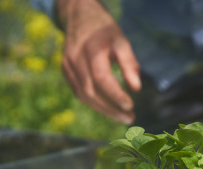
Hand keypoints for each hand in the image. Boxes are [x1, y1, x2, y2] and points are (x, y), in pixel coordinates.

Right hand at [57, 0, 140, 123]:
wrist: (80, 16)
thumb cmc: (105, 30)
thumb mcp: (121, 41)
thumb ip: (129, 63)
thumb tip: (136, 88)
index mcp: (91, 49)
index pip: (102, 78)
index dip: (116, 95)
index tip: (131, 106)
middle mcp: (75, 59)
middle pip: (91, 92)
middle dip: (111, 109)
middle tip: (129, 118)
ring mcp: (67, 65)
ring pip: (84, 95)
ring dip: (104, 110)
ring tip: (123, 117)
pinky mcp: (65, 71)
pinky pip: (79, 92)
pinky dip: (94, 103)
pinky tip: (109, 108)